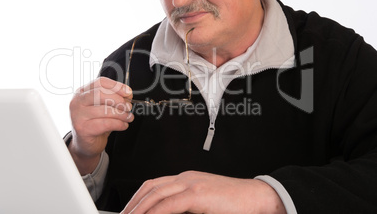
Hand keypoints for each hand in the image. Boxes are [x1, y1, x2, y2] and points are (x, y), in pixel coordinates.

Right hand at [69, 77, 133, 173]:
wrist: (86, 144)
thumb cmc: (96, 123)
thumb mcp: (104, 107)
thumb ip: (114, 98)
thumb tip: (128, 95)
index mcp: (82, 92)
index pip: (100, 82)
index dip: (116, 86)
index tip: (128, 92)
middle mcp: (77, 102)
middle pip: (100, 93)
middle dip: (119, 100)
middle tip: (128, 107)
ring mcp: (78, 115)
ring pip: (105, 110)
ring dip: (122, 114)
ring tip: (128, 117)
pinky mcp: (83, 129)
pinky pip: (106, 123)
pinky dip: (119, 124)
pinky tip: (123, 125)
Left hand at [121, 171, 285, 213]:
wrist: (258, 197)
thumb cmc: (234, 203)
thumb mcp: (204, 204)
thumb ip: (186, 207)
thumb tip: (168, 212)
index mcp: (187, 179)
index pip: (154, 185)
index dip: (138, 199)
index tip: (129, 211)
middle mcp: (186, 178)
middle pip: (150, 187)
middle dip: (133, 204)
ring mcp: (191, 183)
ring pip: (156, 194)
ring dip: (139, 209)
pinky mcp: (198, 193)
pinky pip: (170, 204)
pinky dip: (155, 212)